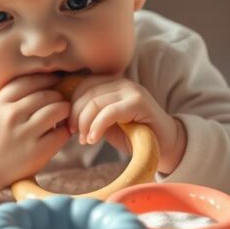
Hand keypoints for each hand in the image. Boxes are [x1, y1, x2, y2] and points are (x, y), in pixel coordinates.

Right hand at [0, 74, 71, 194]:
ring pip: (57, 109)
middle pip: (47, 94)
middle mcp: (11, 115)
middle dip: (58, 96)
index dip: (47, 79)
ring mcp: (24, 134)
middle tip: (60, 101)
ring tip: (61, 114)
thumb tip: (42, 68)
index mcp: (1, 101)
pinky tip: (60, 131)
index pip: (31, 80)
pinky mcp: (38, 151)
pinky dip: (65, 130)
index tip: (55, 82)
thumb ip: (13, 89)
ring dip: (64, 110)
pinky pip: (62, 132)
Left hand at [69, 76, 185, 173]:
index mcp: (112, 84)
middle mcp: (122, 82)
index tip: (67, 126)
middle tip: (74, 134)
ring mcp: (132, 90)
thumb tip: (64, 116)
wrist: (165, 145)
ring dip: (84, 123)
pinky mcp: (139, 103)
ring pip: (95, 102)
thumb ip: (90, 115)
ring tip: (84, 139)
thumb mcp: (107, 124)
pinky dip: (97, 127)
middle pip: (86, 93)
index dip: (70, 105)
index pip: (82, 86)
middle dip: (74, 115)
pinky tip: (93, 139)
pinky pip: (109, 112)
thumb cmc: (134, 135)